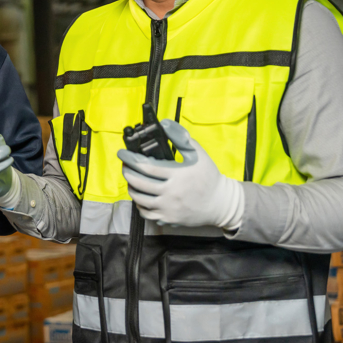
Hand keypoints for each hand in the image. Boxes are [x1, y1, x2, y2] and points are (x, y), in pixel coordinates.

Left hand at [117, 119, 243, 229]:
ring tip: (131, 179)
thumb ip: (181, 137)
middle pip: (139, 182)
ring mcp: (168, 208)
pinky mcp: (168, 219)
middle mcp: (171, 193)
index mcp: (177, 175)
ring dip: (131, 187)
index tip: (121, 153)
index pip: (146, 166)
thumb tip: (164, 123)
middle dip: (127, 171)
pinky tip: (141, 196)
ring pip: (140, 199)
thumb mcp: (198, 154)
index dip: (130, 159)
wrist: (220, 204)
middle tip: (124, 165)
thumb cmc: (209, 177)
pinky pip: (146, 213)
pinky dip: (139, 204)